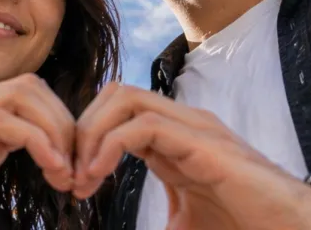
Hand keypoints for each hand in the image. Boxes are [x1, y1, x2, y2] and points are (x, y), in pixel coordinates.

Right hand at [0, 73, 74, 229]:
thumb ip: (2, 208)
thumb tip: (40, 223)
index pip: (31, 97)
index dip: (63, 126)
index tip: (75, 170)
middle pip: (32, 86)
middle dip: (65, 123)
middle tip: (76, 169)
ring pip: (21, 93)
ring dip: (56, 129)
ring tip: (64, 171)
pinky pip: (2, 121)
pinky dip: (38, 140)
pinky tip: (49, 169)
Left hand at [73, 82, 310, 229]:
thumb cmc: (242, 225)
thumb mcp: (182, 220)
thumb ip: (157, 214)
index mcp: (173, 136)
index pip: (116, 109)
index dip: (85, 138)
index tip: (72, 182)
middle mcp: (181, 121)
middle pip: (113, 94)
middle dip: (80, 129)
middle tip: (68, 175)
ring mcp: (193, 126)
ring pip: (123, 98)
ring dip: (90, 134)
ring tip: (81, 178)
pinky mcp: (202, 142)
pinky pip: (142, 125)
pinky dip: (108, 146)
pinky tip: (98, 176)